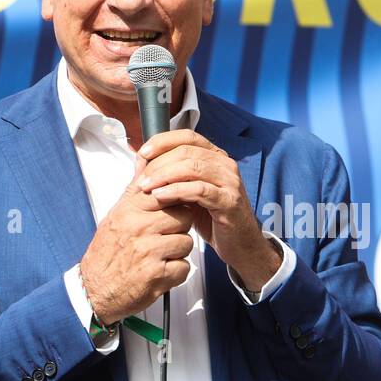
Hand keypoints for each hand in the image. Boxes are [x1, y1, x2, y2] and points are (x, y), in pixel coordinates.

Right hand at [79, 179, 194, 323]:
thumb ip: (136, 188)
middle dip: (178, 229)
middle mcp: (139, 228)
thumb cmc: (107, 252)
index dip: (175, 204)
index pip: (169, 193)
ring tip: (158, 256)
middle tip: (162, 238)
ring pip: (187, 242)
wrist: (94, 290)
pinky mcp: (157, 275)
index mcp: (130, 210)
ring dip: (177, 252)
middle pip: (184, 217)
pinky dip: (176, 273)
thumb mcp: (117, 214)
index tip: (170, 212)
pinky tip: (159, 272)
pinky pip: (184, 267)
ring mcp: (148, 252)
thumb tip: (144, 158)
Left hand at [136, 131, 279, 290]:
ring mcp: (230, 181)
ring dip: (164, 176)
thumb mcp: (187, 192)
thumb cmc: (212, 218)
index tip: (142, 153)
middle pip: (187, 151)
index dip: (163, 141)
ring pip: (193, 167)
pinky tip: (160, 197)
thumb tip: (141, 161)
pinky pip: (199, 190)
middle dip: (159, 163)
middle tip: (141, 179)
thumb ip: (170, 176)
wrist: (238, 244)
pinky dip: (176, 191)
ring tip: (146, 188)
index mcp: (215, 156)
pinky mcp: (229, 201)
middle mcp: (225, 164)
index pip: (188, 136)